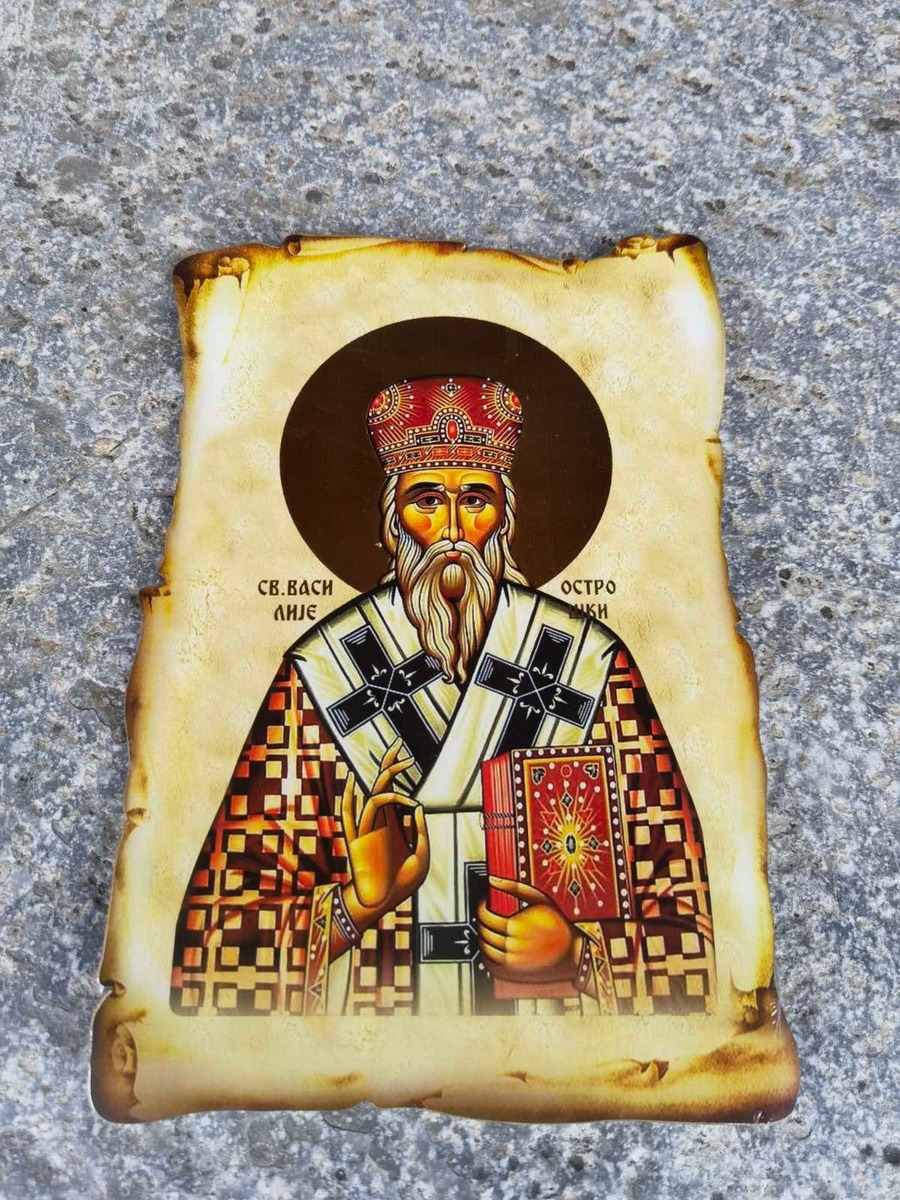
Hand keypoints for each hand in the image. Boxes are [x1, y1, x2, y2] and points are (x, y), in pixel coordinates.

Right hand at [341, 738, 428, 917]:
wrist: (383, 903)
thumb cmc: (402, 884)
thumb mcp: (422, 857)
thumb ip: (420, 832)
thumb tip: (416, 805)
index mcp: (394, 823)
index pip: (394, 790)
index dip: (397, 771)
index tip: (406, 755)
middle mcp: (380, 821)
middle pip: (382, 785)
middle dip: (390, 764)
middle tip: (399, 744)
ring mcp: (367, 829)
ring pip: (372, 796)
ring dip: (386, 781)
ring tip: (400, 768)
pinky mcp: (355, 841)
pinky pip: (348, 816)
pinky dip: (347, 798)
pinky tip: (350, 781)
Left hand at [476, 876, 582, 983]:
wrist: (574, 951)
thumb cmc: (558, 923)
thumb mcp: (539, 899)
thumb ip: (514, 887)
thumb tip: (492, 879)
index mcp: (515, 926)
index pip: (485, 917)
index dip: (481, 909)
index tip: (485, 904)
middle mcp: (512, 945)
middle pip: (484, 932)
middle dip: (482, 922)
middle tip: (487, 915)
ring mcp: (512, 960)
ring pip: (485, 948)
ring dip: (483, 937)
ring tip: (490, 929)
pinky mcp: (514, 971)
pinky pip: (490, 963)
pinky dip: (486, 954)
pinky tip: (492, 945)